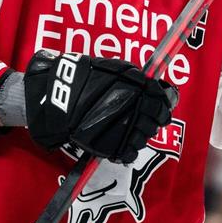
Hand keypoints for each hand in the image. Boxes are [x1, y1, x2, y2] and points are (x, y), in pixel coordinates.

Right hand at [24, 51, 177, 162]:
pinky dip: (128, 151)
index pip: (164, 100)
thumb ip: (138, 79)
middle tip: (141, 119)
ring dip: (140, 134)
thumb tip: (160, 90)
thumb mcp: (115, 69)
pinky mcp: (111, 145)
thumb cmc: (85, 77)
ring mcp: (124, 127)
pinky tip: (121, 145)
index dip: (164, 105)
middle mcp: (136, 107)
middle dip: (152, 120)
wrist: (57, 93)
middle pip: (157, 121)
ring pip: (144, 137)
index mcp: (139, 87)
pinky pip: (129, 153)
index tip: (160, 107)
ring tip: (127, 130)